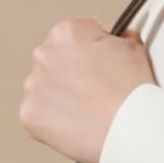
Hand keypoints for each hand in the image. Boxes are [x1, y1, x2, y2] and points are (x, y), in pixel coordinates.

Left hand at [19, 18, 155, 162]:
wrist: (130, 129)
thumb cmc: (133, 93)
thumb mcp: (133, 49)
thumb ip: (118, 38)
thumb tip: (116, 37)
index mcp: (66, 33)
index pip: (72, 41)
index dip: (89, 58)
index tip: (98, 73)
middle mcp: (44, 54)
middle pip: (54, 65)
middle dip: (70, 79)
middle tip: (93, 97)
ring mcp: (34, 85)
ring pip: (44, 92)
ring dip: (59, 102)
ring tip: (86, 115)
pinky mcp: (30, 114)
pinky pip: (38, 119)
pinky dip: (52, 125)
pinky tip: (75, 127)